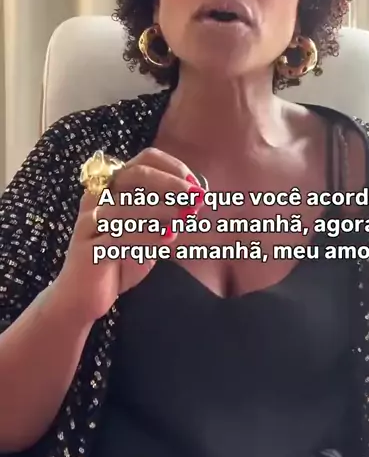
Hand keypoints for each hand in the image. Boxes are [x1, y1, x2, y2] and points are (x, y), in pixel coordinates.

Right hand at [53, 148, 203, 323]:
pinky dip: (147, 235)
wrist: (82, 297)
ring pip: (126, 206)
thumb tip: (198, 197)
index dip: (172, 167)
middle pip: (134, 175)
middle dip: (169, 184)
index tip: (195, 184)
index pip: (144, 159)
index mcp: (113, 186)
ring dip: (161, 209)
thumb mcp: (148, 232)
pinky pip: (118, 237)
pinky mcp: (87, 249)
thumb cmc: (118, 260)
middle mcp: (98, 197)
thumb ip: (167, 214)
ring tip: (187, 216)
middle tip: (195, 197)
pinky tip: (169, 238)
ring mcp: (89, 222)